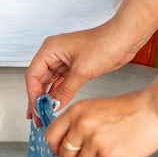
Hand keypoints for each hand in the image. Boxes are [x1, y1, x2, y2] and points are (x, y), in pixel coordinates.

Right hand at [25, 23, 140, 126]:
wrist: (125, 39)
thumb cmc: (105, 43)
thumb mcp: (81, 71)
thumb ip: (64, 90)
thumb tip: (53, 105)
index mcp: (50, 49)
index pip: (33, 75)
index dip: (33, 95)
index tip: (36, 110)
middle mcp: (54, 54)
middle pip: (38, 80)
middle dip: (37, 99)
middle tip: (37, 117)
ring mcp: (64, 61)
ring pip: (49, 83)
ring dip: (47, 98)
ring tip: (44, 114)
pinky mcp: (74, 68)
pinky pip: (60, 84)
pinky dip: (57, 95)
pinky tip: (56, 105)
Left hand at [45, 85, 157, 156]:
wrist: (156, 110)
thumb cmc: (132, 108)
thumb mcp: (98, 107)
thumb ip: (82, 122)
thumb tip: (73, 143)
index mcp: (77, 111)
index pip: (51, 135)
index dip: (52, 149)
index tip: (55, 155)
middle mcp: (83, 126)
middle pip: (63, 154)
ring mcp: (96, 142)